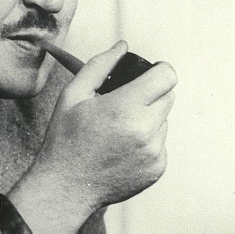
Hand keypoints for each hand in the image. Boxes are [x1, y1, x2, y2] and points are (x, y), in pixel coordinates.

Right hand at [9, 41, 176, 233]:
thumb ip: (100, 65)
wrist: (66, 186)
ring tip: (118, 132)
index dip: (158, 71)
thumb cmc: (65, 139)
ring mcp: (154, 152)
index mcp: (126, 107)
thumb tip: (122, 46)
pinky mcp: (157, 169)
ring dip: (148, 120)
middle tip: (125, 104)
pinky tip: (122, 149)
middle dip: (151, 94)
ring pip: (164, 121)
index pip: (167, 76)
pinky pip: (161, 144)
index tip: (147, 75)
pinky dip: (147, 143)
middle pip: (169, 96)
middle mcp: (146, 130)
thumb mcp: (73, 95)